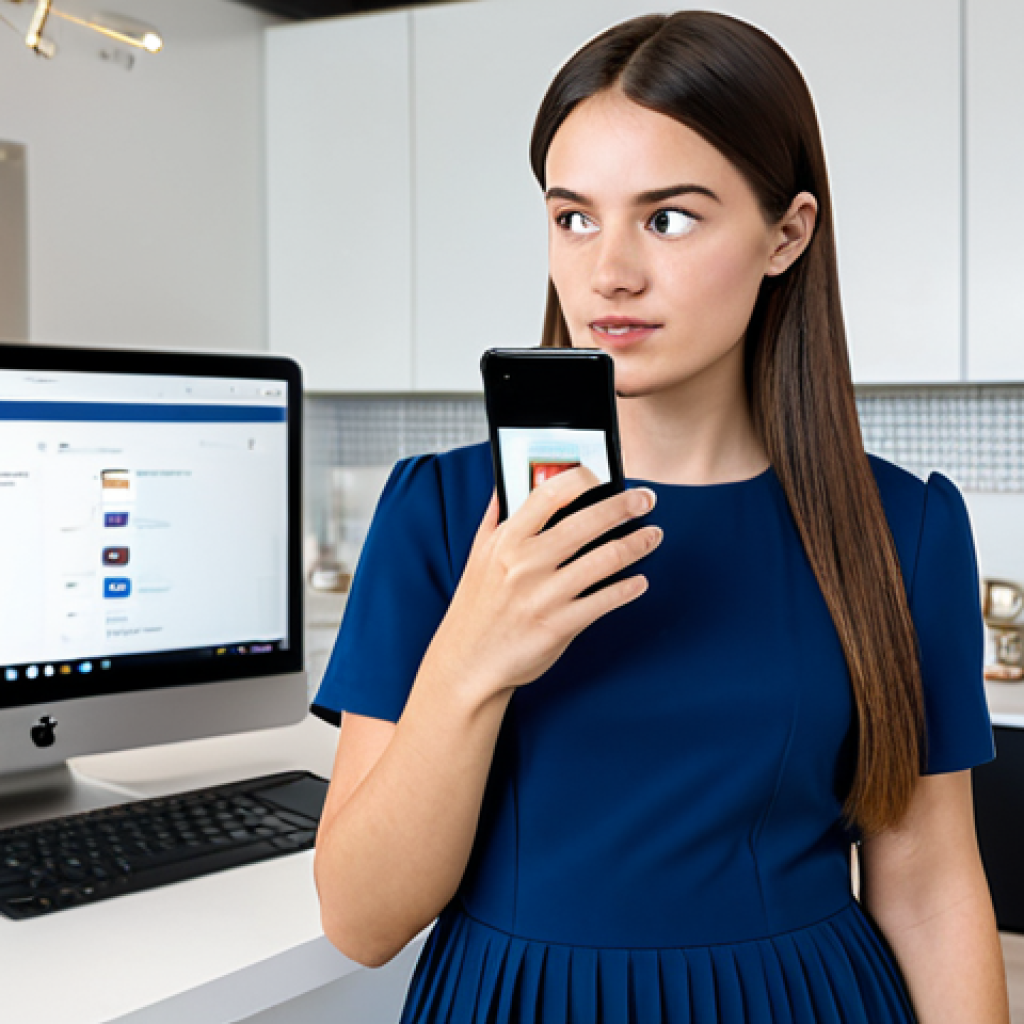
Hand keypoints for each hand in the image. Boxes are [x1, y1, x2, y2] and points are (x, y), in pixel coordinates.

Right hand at [421, 465, 662, 704]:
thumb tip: (508, 484)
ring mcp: (544, 596)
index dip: (583, 479)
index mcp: (506, 540)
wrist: (467, 662)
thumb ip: (495, 517)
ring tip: (653, 536)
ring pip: (604, 559)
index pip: (549, 494)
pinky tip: (639, 581)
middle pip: (586, 522)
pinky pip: (604, 601)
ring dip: (637, 544)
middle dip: (624, 506)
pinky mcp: (559, 626)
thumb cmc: (476, 607)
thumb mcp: (478, 555)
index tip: (604, 476)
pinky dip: (628, 588)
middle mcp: (525, 564)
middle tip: (646, 499)